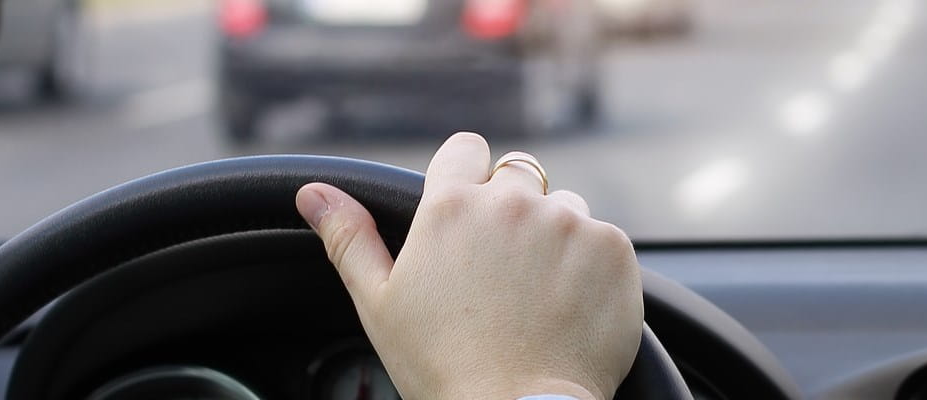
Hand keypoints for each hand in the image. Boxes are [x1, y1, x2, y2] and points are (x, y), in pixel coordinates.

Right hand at [294, 132, 642, 399]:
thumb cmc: (442, 366)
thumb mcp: (380, 304)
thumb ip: (350, 238)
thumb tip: (313, 191)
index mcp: (450, 207)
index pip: (465, 150)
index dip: (466, 181)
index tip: (468, 220)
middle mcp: (513, 202)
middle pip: (518, 177)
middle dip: (511, 212)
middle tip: (502, 274)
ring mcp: (570, 223)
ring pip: (565, 208)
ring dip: (555, 238)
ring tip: (537, 297)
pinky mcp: (613, 249)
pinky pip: (603, 240)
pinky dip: (592, 267)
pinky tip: (570, 307)